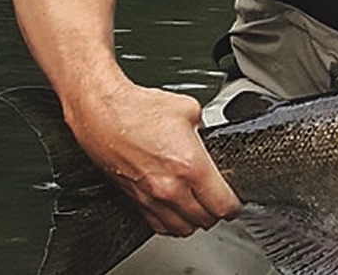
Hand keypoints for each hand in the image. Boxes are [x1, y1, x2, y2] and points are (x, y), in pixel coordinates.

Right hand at [63, 82, 241, 235]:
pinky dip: (171, 223)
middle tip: (219, 201)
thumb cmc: (139, 108)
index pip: (223, 205)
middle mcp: (171, 187)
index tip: (235, 201)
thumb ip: (206, 127)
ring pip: (182, 228)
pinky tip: (176, 211)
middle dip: (216, 212)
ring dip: (194, 221)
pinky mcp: (135, 199)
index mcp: (191, 166)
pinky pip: (159, 226)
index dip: (234, 206)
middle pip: (205, 220)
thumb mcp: (189, 110)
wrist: (102, 113)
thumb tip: (209, 136)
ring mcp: (151, 197)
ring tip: (199, 208)